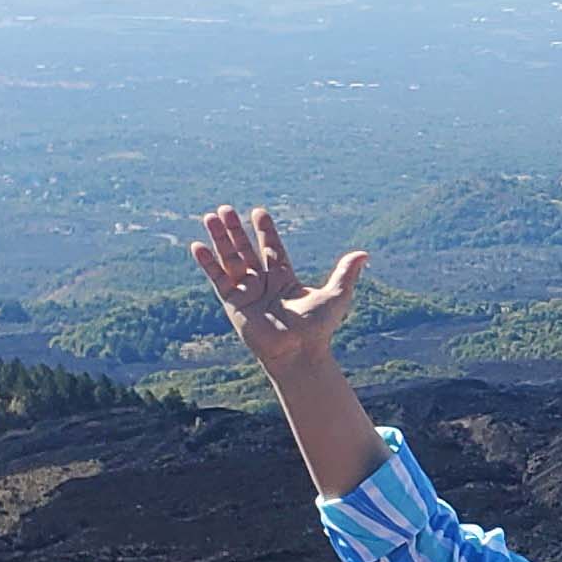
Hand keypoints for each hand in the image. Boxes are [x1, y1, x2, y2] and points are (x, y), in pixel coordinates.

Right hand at [191, 204, 366, 369]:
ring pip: (230, 259)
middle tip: (224, 208)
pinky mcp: (233, 303)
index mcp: (284, 279)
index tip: (258, 212)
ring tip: (209, 216)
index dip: (265, 231)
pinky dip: (207, 263)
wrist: (298, 352)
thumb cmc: (317, 329)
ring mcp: (247, 292)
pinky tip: (197, 245)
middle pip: (246, 250)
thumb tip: (365, 254)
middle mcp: (263, 284)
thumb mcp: (336, 295)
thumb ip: (346, 273)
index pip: (272, 249)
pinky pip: (218, 278)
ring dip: (219, 239)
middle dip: (235, 229)